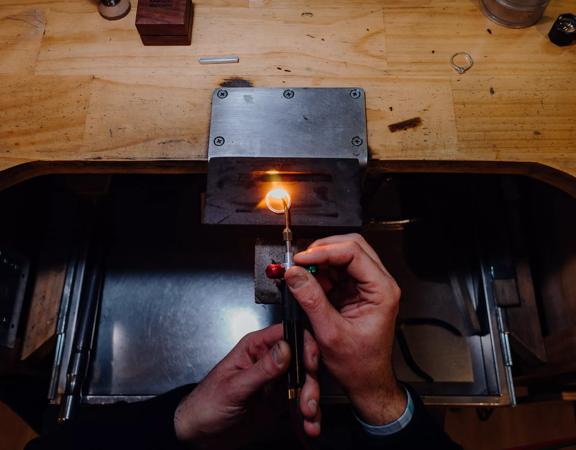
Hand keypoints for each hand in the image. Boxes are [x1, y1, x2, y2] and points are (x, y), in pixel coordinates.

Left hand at [173, 324, 320, 448]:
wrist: (201, 435)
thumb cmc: (206, 404)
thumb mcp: (234, 387)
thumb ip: (262, 369)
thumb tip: (285, 348)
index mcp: (255, 347)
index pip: (286, 333)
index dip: (304, 344)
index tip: (310, 363)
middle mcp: (269, 360)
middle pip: (302, 358)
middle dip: (310, 379)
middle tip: (308, 398)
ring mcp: (276, 380)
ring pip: (306, 381)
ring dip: (311, 398)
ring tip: (308, 415)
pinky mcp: (281, 400)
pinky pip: (302, 401)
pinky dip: (310, 413)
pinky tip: (309, 423)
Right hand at [285, 234, 405, 424]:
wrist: (366, 381)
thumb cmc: (359, 364)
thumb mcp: (330, 333)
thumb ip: (311, 300)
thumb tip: (295, 274)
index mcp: (382, 291)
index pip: (354, 253)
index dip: (324, 251)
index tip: (301, 259)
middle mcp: (378, 284)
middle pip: (351, 247)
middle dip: (322, 250)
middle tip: (299, 260)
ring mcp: (366, 286)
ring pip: (342, 256)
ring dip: (318, 262)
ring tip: (299, 273)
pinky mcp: (354, 291)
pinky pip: (335, 271)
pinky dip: (318, 273)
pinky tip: (306, 283)